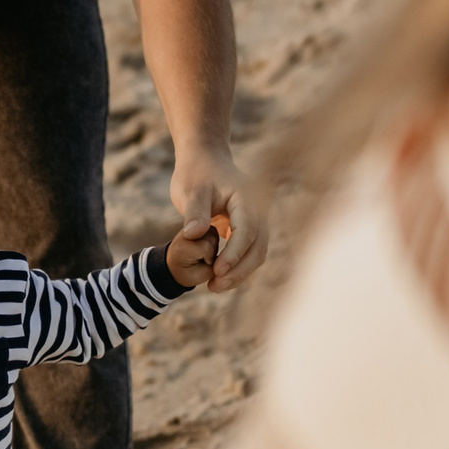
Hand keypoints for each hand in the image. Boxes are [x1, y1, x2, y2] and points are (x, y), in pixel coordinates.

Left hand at [169, 150, 264, 293]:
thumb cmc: (196, 174)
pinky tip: (220, 277)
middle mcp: (258, 209)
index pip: (247, 229)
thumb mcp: (190, 191)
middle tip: (214, 286)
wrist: (205, 161)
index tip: (217, 270)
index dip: (234, 252)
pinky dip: (239, 267)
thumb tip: (193, 235)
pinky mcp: (251, 228)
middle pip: (258, 246)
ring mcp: (257, 220)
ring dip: (240, 273)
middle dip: (239, 270)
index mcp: (246, 197)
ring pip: (257, 253)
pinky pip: (251, 252)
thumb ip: (194, 212)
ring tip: (214, 286)